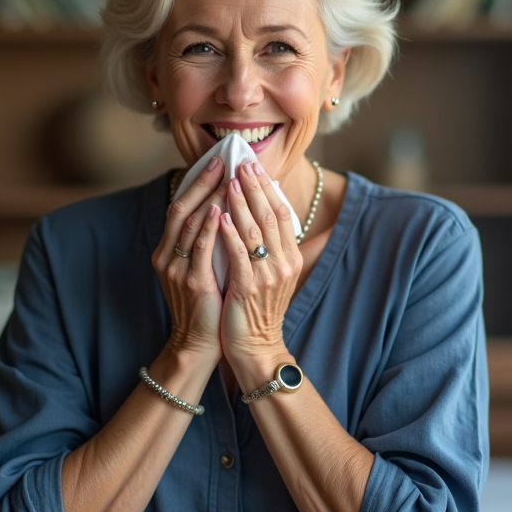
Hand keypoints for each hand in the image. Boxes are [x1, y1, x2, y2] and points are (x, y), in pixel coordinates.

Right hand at [153, 157, 226, 370]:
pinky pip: (200, 248)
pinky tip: (219, 210)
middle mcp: (167, 257)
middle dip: (202, 183)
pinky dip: (209, 227)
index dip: (196, 184)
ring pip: (190, 224)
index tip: (216, 163)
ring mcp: (177, 269)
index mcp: (167, 252)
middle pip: (181, 209)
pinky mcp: (192, 283)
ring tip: (228, 178)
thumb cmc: (205, 306)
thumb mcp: (199, 270)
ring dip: (210, 198)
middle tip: (222, 161)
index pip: (179, 207)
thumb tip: (225, 211)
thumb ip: (204, 244)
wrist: (198, 343)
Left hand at [218, 160, 301, 386]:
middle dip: (255, 188)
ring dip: (241, 203)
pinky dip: (229, 232)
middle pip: (271, 216)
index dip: (269, 189)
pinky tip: (219, 216)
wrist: (256, 347)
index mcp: (291, 258)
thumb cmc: (259, 309)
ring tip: (229, 182)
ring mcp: (267, 276)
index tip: (256, 168)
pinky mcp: (248, 288)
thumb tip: (270, 217)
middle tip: (242, 165)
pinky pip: (239, 254)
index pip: (284, 214)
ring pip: (255, 230)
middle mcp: (284, 264)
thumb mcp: (274, 276)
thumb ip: (274, 248)